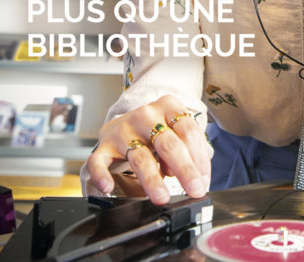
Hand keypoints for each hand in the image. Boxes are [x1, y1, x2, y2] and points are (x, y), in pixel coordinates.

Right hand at [86, 95, 210, 204]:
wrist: (125, 121)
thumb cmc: (157, 129)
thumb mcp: (177, 131)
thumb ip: (188, 149)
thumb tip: (198, 178)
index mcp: (169, 106)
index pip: (189, 131)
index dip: (199, 157)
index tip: (204, 180)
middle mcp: (146, 115)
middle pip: (168, 144)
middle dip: (184, 169)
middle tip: (194, 189)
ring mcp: (124, 130)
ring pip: (140, 157)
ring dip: (152, 180)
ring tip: (162, 197)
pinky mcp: (105, 145)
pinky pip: (98, 161)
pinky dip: (101, 174)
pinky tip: (108, 186)